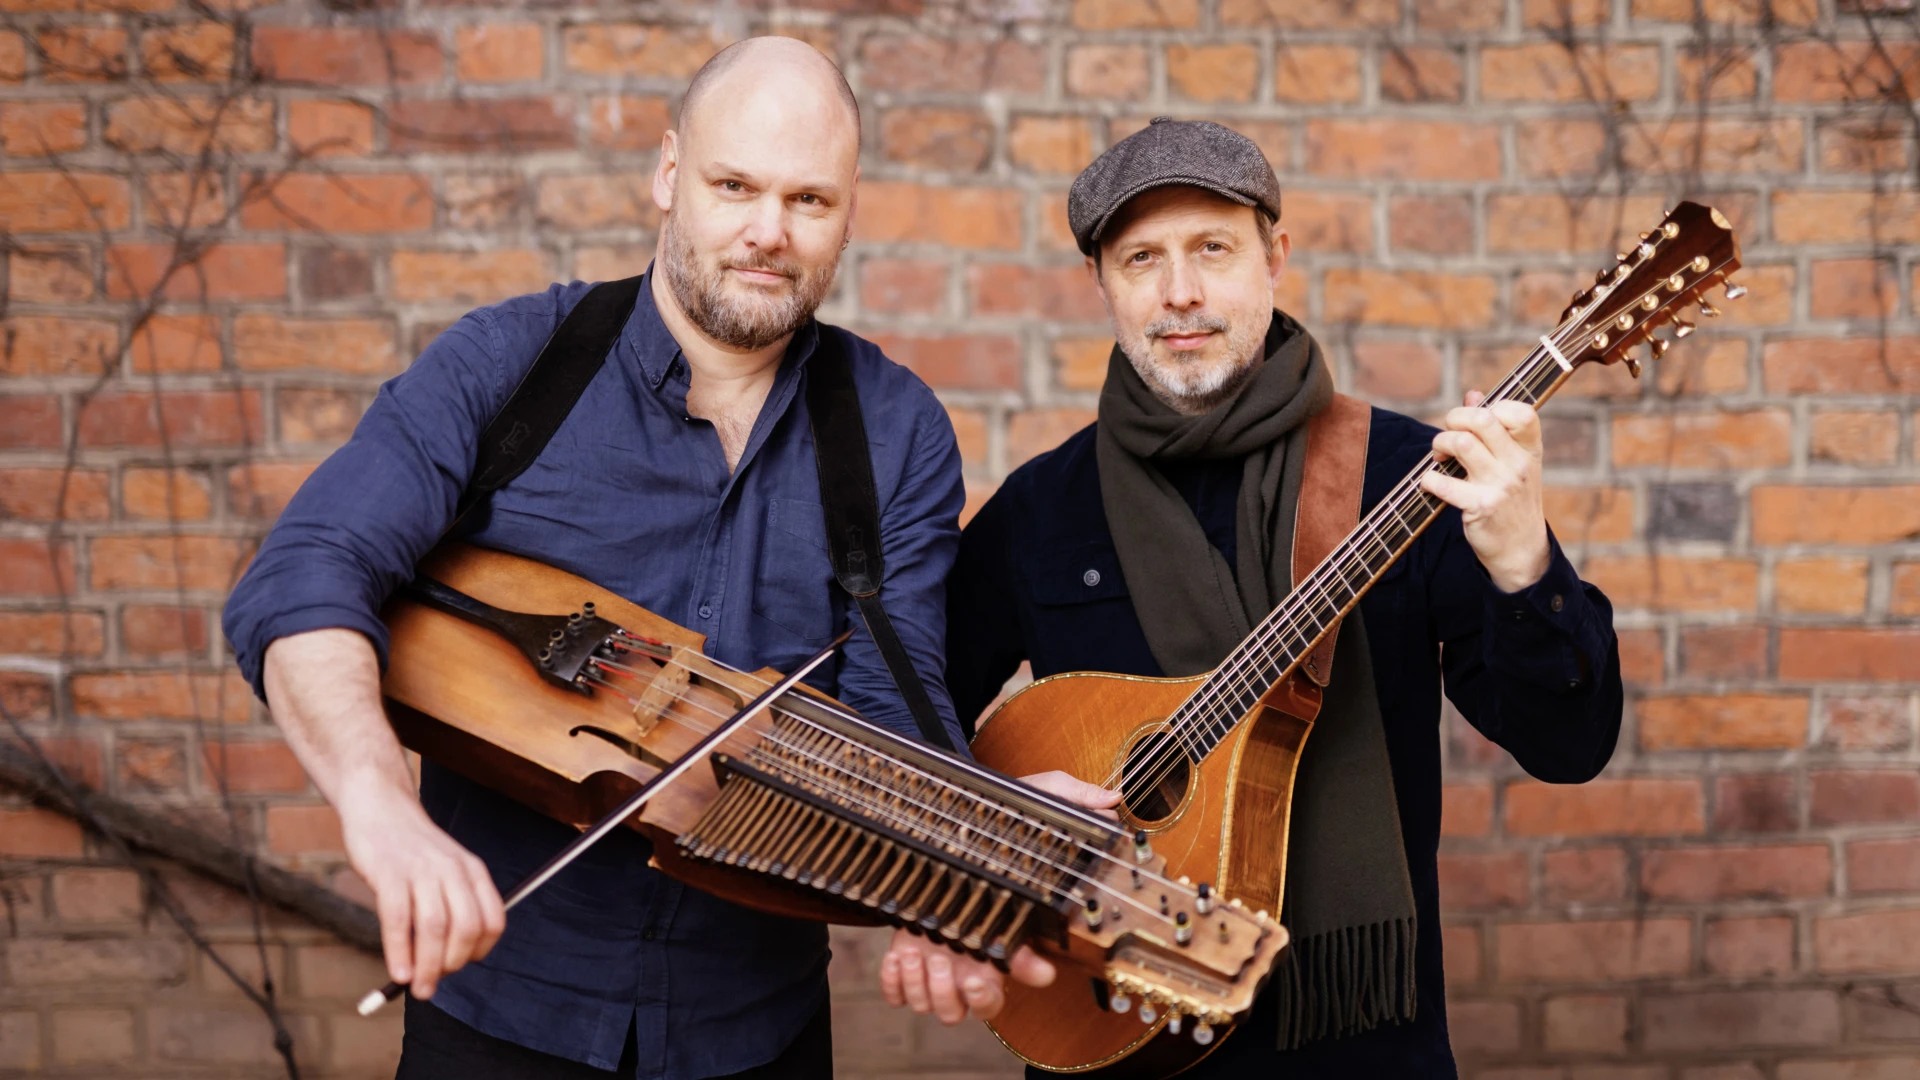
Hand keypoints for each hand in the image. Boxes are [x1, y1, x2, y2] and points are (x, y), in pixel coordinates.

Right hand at [339, 774, 506, 999]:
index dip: (481, 950)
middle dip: (452, 964)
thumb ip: (449, 907)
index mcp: (472, 871)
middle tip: (433, 984)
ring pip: (434, 927)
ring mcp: (421, 870)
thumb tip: (441, 962)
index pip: (493, 920)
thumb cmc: (411, 849)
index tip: (460, 966)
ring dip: (427, 965)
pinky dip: (399, 950)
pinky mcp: (388, 872)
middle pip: (466, 927)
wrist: (380, 806)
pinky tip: (398, 972)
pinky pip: (397, 918)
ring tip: (418, 988)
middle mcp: (453, 870)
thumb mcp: (444, 870)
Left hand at [877, 770, 1118, 1022]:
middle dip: (977, 996)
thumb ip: (1070, 796)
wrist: (936, 819)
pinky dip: (896, 986)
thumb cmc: (990, 815)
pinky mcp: (907, 952)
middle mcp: (980, 947)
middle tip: (966, 972)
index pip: (1032, 965)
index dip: (1032, 972)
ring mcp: (942, 953)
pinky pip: (899, 993)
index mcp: (1012, 924)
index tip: (1036, 967)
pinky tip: (898, 957)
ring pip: (942, 1006)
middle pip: (986, 1004)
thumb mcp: (1032, 795)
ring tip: (923, 955)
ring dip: (930, 990)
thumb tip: (1110, 800)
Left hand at [880, 928, 1056, 1023]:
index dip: (979, 1001)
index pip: (986, 1009)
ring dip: (914, 980)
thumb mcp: (998, 930)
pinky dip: (890, 980)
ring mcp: (927, 987)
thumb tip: (1046, 975)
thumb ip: (1019, 955)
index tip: (972, 980)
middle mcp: (956, 991)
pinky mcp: (903, 979)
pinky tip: (893, 958)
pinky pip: (894, 997)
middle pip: (948, 1015)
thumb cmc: (974, 917)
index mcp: (983, 983)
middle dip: (940, 988)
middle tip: (938, 958)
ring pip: (920, 1005)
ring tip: (911, 952)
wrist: (942, 900)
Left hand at [1419, 391, 1550, 592]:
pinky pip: (1443, 483)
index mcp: (1530, 449)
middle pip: (1482, 420)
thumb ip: (1494, 428)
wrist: (1521, 550)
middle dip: (1454, 419)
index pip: (1520, 411)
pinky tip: (1431, 484)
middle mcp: (1519, 464)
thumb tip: (1472, 394)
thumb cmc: (1512, 500)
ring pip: (1462, 444)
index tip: (1477, 422)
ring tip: (1439, 456)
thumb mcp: (1513, 463)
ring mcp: (1501, 486)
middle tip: (1448, 436)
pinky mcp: (1481, 507)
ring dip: (1440, 445)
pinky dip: (1429, 480)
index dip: (1493, 407)